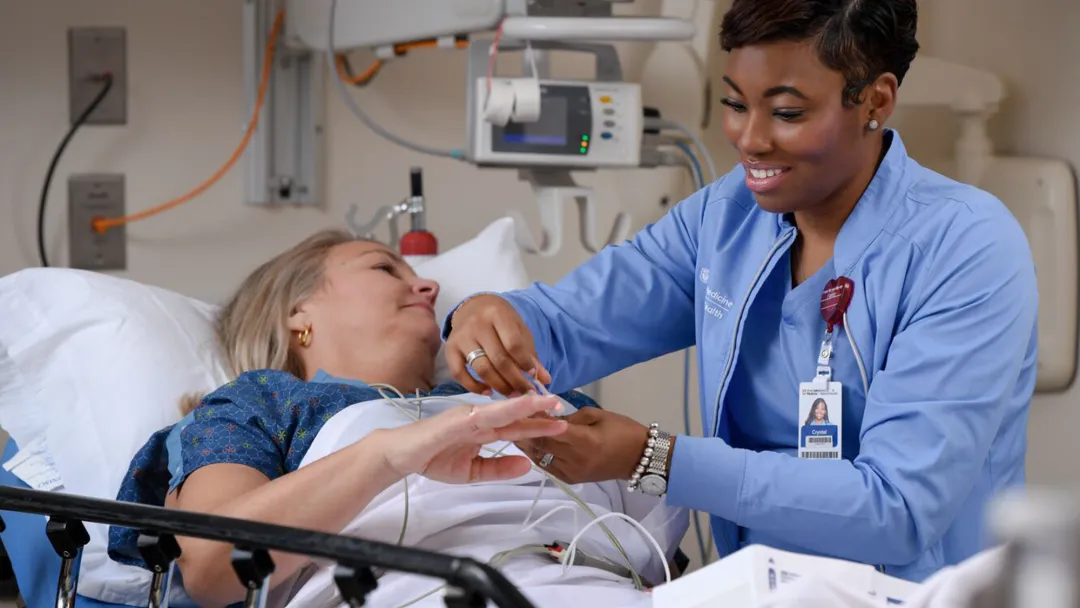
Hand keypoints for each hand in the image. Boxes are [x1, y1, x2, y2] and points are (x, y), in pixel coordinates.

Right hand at [379, 393, 567, 483]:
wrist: (401, 455)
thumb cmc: (433, 458)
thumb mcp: (473, 471)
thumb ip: (499, 468)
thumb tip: (527, 465)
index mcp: (484, 430)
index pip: (517, 427)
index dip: (539, 425)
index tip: (562, 424)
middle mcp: (479, 419)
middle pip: (515, 415)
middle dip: (539, 411)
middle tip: (564, 406)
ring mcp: (468, 417)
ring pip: (502, 410)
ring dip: (525, 404)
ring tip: (547, 401)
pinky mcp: (456, 420)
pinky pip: (481, 415)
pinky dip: (498, 411)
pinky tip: (514, 409)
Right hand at [445, 294, 551, 396]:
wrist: (473, 308)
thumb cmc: (501, 320)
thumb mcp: (519, 330)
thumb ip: (530, 354)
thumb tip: (544, 379)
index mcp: (497, 314)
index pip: (513, 344)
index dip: (525, 363)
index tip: (534, 377)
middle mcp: (477, 324)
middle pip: (498, 359)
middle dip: (515, 380)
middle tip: (525, 393)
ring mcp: (461, 337)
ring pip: (482, 368)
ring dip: (499, 386)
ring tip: (511, 394)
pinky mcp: (449, 349)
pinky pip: (459, 374)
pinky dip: (474, 386)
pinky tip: (488, 391)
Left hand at [515, 407, 648, 484]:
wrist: (638, 458)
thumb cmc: (622, 430)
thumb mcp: (597, 415)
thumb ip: (570, 416)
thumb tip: (547, 416)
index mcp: (584, 441)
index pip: (549, 429)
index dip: (533, 418)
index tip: (520, 404)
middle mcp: (574, 460)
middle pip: (541, 444)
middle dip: (524, 430)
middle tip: (510, 415)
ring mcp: (571, 472)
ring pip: (539, 456)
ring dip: (526, 443)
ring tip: (513, 428)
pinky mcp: (570, 479)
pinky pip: (546, 466)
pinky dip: (536, 454)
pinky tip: (528, 443)